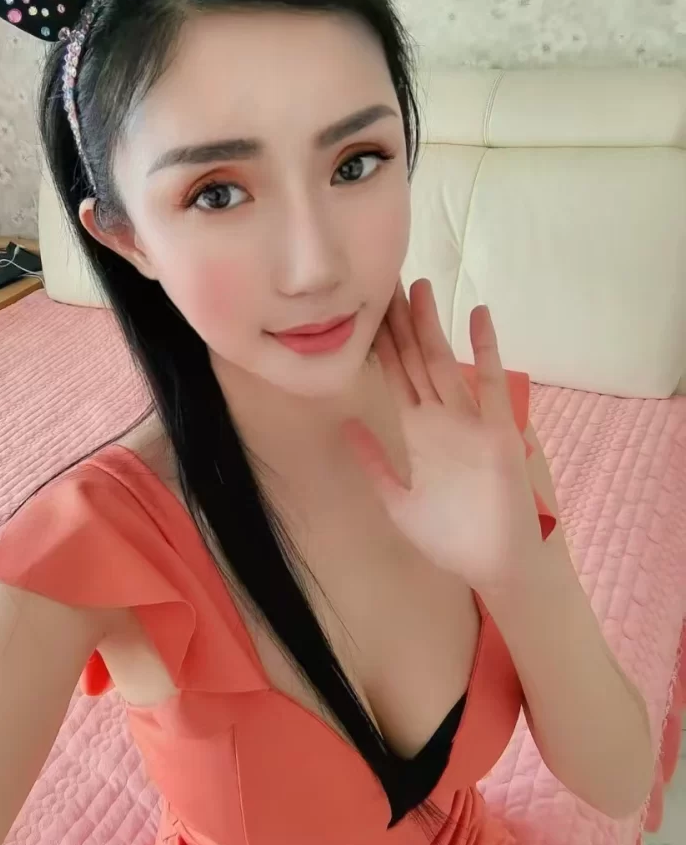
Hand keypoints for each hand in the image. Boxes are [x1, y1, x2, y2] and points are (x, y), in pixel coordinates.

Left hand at [344, 279, 542, 592]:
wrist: (492, 565)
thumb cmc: (449, 538)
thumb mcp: (398, 500)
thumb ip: (375, 463)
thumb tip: (346, 428)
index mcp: (416, 432)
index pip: (395, 375)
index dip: (381, 342)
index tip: (367, 308)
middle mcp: (441, 418)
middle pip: (416, 359)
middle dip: (401, 321)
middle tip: (387, 279)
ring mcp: (470, 421)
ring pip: (445, 363)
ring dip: (431, 326)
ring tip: (420, 286)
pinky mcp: (498, 431)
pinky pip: (492, 384)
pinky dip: (487, 350)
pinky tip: (479, 315)